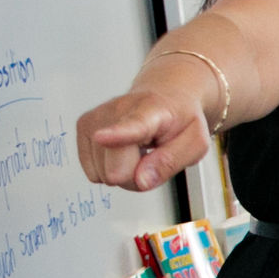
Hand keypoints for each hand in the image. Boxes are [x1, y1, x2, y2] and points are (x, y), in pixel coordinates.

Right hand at [78, 84, 207, 191]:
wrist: (165, 97)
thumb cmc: (180, 121)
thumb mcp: (195, 144)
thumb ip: (170, 163)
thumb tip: (140, 181)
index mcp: (151, 111)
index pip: (133, 125)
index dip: (117, 134)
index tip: (101, 138)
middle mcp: (118, 110)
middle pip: (116, 168)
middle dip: (136, 177)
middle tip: (152, 160)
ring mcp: (96, 118)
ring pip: (103, 173)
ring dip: (124, 172)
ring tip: (139, 153)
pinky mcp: (83, 128)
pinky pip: (92, 172)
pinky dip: (109, 169)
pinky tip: (123, 152)